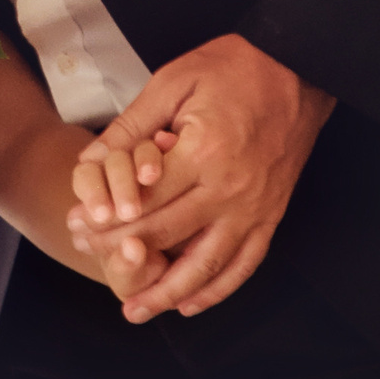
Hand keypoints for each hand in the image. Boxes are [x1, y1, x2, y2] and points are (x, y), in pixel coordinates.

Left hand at [77, 34, 333, 322]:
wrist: (299, 68)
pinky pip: (245, 264)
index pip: (145, 200)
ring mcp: (255, 208)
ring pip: (207, 265)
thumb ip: (132, 124)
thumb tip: (91, 157)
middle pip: (167, 235)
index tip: (80, 226)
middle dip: (122, 251)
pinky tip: (190, 304)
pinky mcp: (272, 216)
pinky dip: (217, 290)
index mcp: (203, 153)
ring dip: (168, 292)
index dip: (108, 217)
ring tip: (136, 310)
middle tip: (89, 257)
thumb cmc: (234, 69)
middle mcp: (230, 189)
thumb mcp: (174, 81)